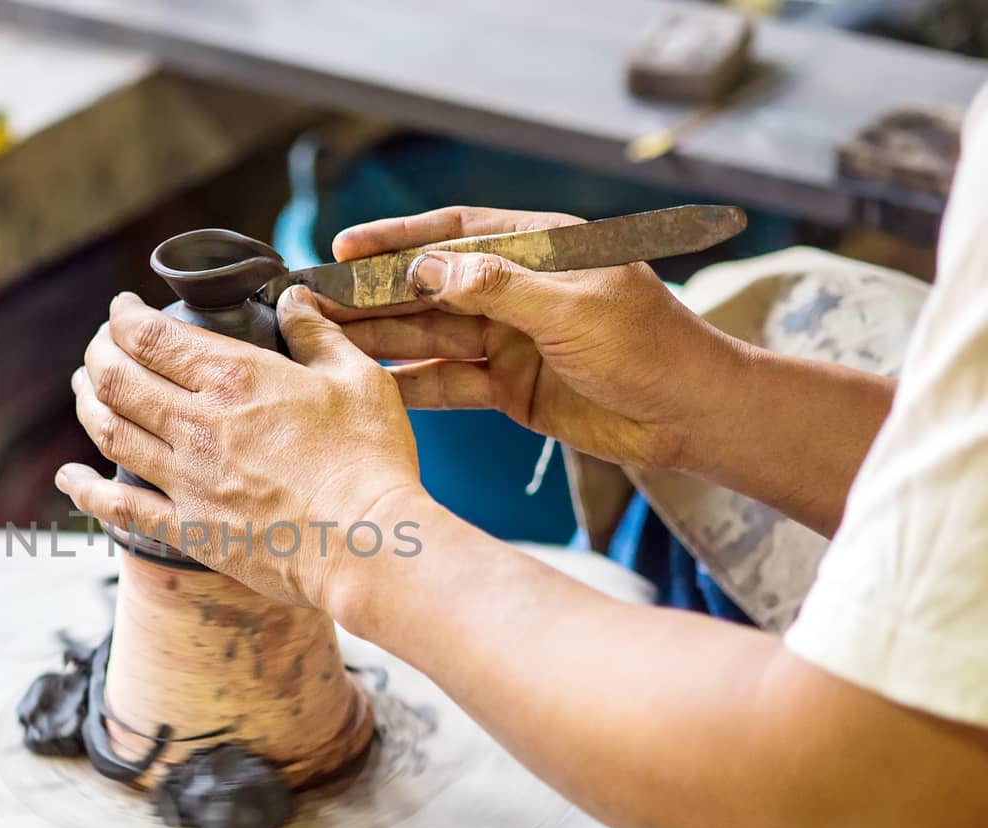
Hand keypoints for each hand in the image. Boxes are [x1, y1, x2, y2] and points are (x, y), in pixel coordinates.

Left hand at [56, 289, 425, 610]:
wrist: (368, 545)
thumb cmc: (370, 460)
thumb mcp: (358, 378)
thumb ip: (317, 334)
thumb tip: (293, 299)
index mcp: (234, 378)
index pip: (151, 336)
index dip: (123, 317)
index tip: (120, 309)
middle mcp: (198, 424)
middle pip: (118, 379)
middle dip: (98, 354)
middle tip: (99, 345)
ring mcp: (187, 479)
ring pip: (110, 432)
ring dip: (87, 405)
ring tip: (83, 388)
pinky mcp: (190, 528)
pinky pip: (121, 507)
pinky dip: (86, 489)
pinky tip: (69, 477)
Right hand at [330, 206, 748, 469]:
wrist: (690, 417)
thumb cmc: (651, 347)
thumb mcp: (573, 308)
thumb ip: (498, 286)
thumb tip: (428, 267)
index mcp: (541, 247)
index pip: (455, 232)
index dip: (397, 239)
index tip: (344, 245)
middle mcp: (518, 289)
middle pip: (431, 286)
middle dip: (374, 294)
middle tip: (315, 301)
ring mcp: (510, 339)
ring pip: (431, 335)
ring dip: (381, 340)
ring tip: (324, 343)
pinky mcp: (508, 387)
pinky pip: (448, 382)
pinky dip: (411, 387)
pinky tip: (368, 388)